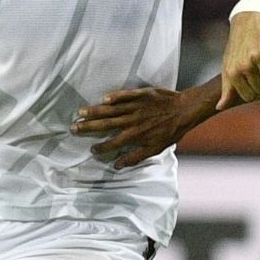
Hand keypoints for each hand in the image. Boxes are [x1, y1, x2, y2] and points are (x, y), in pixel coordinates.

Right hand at [73, 88, 197, 167]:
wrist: (185, 110)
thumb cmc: (171, 131)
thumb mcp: (156, 148)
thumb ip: (136, 157)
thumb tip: (118, 165)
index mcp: (136, 135)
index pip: (113, 143)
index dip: (101, 147)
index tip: (91, 149)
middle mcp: (133, 121)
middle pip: (106, 124)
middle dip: (89, 127)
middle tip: (74, 128)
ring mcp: (136, 106)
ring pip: (112, 109)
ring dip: (96, 111)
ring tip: (80, 113)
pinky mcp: (141, 94)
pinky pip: (125, 95)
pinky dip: (115, 96)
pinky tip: (104, 99)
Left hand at [220, 11, 259, 108]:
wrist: (249, 16)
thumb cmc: (239, 44)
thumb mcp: (229, 65)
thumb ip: (227, 87)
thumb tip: (220, 107)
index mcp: (232, 72)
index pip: (249, 96)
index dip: (255, 90)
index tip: (255, 79)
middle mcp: (243, 65)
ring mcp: (256, 55)